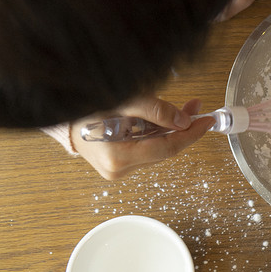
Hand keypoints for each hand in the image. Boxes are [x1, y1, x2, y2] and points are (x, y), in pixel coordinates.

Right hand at [71, 97, 212, 180]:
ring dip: (171, 129)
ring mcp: (117, 170)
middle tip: (196, 107)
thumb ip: (156, 110)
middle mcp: (118, 169)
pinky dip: (158, 133)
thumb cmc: (88, 106)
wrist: (63, 114)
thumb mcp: (124, 101)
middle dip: (183, 128)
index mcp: (118, 157)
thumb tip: (185, 120)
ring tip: (181, 108)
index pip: (167, 149)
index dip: (191, 134)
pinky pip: (147, 149)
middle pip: (164, 150)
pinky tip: (161, 119)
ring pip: (158, 149)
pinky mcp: (118, 165)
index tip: (207, 121)